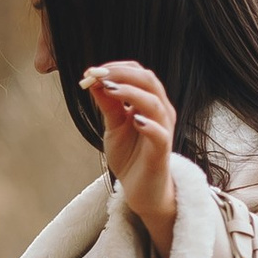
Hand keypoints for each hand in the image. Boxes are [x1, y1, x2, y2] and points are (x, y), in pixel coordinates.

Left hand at [83, 58, 178, 257]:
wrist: (141, 190)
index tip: (93, 70)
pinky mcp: (163, 150)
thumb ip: (108, 105)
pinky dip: (149, 124)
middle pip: (149, 81)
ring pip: (154, 103)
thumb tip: (94, 80)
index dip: (117, 67)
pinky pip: (160, 134)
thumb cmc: (131, 156)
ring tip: (109, 89)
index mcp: (149, 102)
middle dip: (122, 74)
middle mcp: (161, 112)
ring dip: (131, 92)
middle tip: (99, 75)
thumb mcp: (114, 126)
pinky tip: (134, 120)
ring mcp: (164, 130)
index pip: (139, 73)